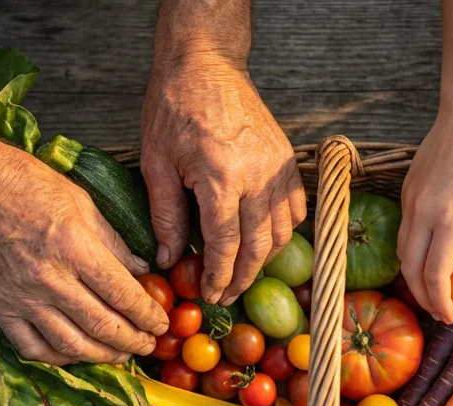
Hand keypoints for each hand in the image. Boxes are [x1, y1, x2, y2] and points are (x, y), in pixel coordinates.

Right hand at [0, 139, 168, 364]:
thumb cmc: (19, 181)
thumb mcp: (79, 200)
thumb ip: (112, 241)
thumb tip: (141, 270)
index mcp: (74, 247)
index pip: (122, 294)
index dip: (147, 314)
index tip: (161, 321)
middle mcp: (49, 278)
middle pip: (102, 325)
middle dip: (133, 340)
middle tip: (149, 344)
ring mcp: (20, 297)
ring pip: (71, 344)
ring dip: (103, 355)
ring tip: (121, 354)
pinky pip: (32, 347)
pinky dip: (58, 358)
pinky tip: (76, 354)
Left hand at [141, 52, 304, 304]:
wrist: (206, 63)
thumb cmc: (174, 107)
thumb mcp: (157, 162)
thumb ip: (166, 215)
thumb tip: (169, 258)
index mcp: (221, 179)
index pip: (225, 246)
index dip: (218, 277)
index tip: (211, 295)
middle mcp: (258, 177)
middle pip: (258, 247)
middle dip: (242, 277)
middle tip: (226, 295)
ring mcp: (279, 168)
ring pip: (282, 233)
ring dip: (263, 259)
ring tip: (242, 272)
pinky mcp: (288, 160)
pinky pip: (295, 208)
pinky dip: (283, 230)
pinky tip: (263, 239)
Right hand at [398, 110, 452, 322]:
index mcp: (451, 218)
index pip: (435, 275)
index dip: (440, 302)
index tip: (451, 317)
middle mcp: (423, 212)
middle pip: (410, 269)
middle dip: (423, 296)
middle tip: (441, 311)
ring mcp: (411, 200)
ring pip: (403, 251)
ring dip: (415, 275)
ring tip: (436, 287)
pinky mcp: (408, 190)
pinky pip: (406, 229)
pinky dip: (415, 250)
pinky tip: (435, 253)